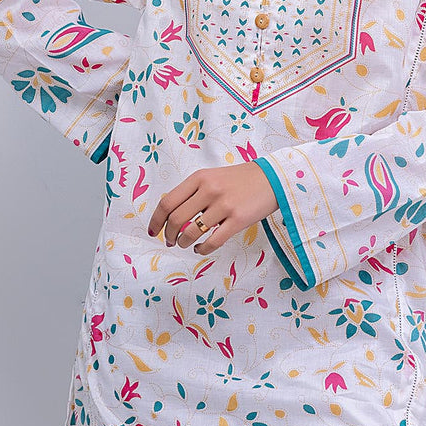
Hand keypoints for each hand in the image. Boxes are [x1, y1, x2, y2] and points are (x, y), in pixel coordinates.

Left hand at [147, 162, 279, 255]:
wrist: (272, 179)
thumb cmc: (240, 180)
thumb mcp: (212, 177)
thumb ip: (193, 192)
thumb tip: (171, 215)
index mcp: (199, 178)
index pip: (168, 202)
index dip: (156, 220)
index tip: (153, 231)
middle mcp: (209, 190)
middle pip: (176, 219)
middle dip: (169, 235)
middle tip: (170, 241)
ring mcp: (224, 205)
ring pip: (192, 232)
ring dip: (184, 243)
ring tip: (186, 244)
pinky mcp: (238, 220)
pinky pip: (213, 241)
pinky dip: (202, 249)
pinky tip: (200, 249)